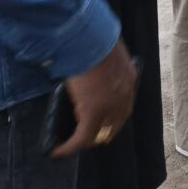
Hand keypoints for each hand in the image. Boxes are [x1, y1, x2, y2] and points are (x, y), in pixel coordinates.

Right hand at [50, 40, 136, 158]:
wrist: (90, 39)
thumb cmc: (95, 37)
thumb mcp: (106, 50)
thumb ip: (103, 61)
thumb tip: (88, 64)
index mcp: (129, 78)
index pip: (125, 105)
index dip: (114, 117)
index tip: (104, 123)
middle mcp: (124, 96)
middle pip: (115, 123)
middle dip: (102, 132)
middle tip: (87, 138)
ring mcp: (109, 106)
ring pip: (97, 133)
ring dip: (84, 141)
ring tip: (70, 145)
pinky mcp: (92, 112)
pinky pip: (81, 137)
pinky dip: (69, 147)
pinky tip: (58, 151)